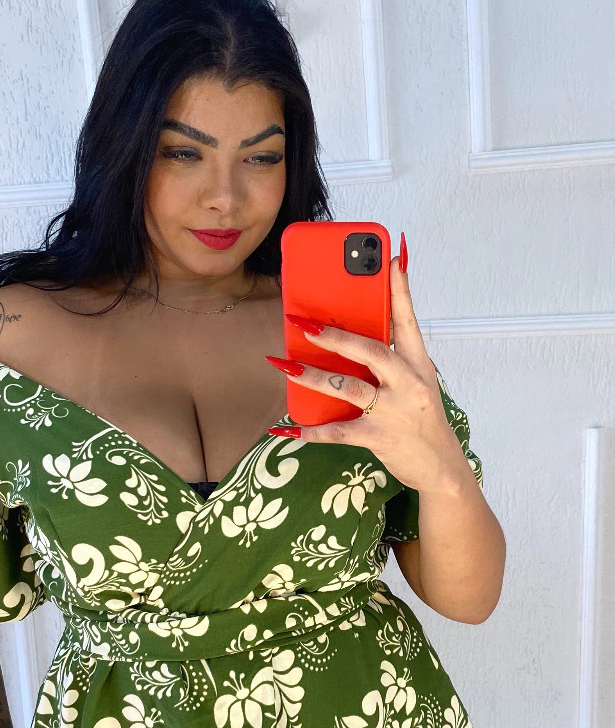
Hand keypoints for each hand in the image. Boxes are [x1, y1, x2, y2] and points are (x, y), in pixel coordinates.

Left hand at [267, 247, 471, 496]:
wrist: (441, 467)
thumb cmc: (422, 419)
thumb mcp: (417, 382)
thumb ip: (393, 357)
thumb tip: (357, 332)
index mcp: (418, 365)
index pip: (408, 321)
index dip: (400, 290)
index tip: (390, 259)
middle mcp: (408, 384)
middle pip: (371, 352)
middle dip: (336, 336)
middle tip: (304, 325)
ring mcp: (394, 412)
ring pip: (348, 388)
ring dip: (314, 376)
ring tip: (286, 366)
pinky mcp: (378, 438)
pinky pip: (338, 431)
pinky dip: (311, 430)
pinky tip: (288, 427)